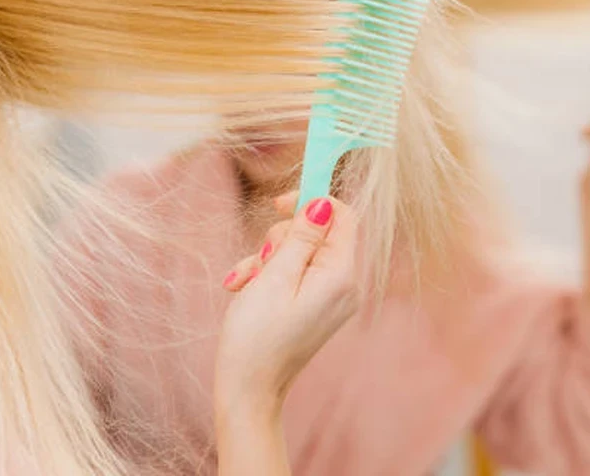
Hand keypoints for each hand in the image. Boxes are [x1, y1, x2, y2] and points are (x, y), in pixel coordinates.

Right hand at [215, 195, 359, 413]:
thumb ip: (302, 237)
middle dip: (279, 239)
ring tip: (245, 282)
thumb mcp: (275, 276)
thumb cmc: (257, 335)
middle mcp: (344, 285)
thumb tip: (322, 203)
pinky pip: (295, 274)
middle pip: (316, 233)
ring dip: (267, 259)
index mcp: (341, 275)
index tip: (278, 203)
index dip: (312, 200)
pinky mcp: (316, 306)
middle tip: (260, 262)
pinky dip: (269, 276)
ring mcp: (331, 297)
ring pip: (299, 252)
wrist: (248, 389)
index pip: (342, 216)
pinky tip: (245, 289)